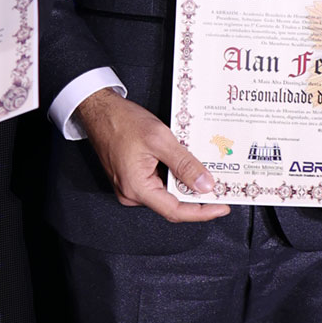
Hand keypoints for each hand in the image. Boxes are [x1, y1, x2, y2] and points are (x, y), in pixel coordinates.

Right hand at [74, 89, 229, 222]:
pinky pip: (158, 183)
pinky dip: (174, 176)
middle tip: (221, 188)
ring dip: (186, 184)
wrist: (100, 111)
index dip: (202, 212)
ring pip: (166, 193)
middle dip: (197, 197)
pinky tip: (187, 166)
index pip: (176, 210)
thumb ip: (184, 165)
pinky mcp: (132, 179)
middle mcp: (131, 193)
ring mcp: (130, 187)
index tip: (222, 207)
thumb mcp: (160, 139)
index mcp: (137, 188)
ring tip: (206, 173)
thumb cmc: (122, 122)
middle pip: (172, 204)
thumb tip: (205, 185)